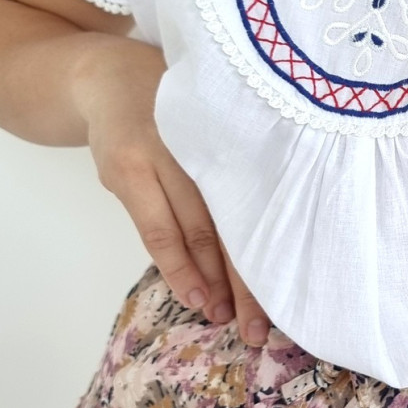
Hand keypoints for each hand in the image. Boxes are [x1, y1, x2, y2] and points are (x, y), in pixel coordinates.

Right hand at [72, 35, 270, 343]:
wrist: (109, 77)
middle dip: (250, 283)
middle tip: (264, 329)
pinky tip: (193, 296)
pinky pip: (156, 230)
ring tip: (228, 321)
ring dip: (213, 283)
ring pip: (194, 232)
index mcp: (241, 137)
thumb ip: (247, 172)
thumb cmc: (185, 115)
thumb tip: (284, 239)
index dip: (280, 253)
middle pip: (236, 224)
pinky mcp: (127, 171)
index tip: (298, 295)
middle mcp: (207, 145)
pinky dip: (176, 267)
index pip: (267, 205)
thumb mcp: (223, 129)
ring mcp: (163, 156)